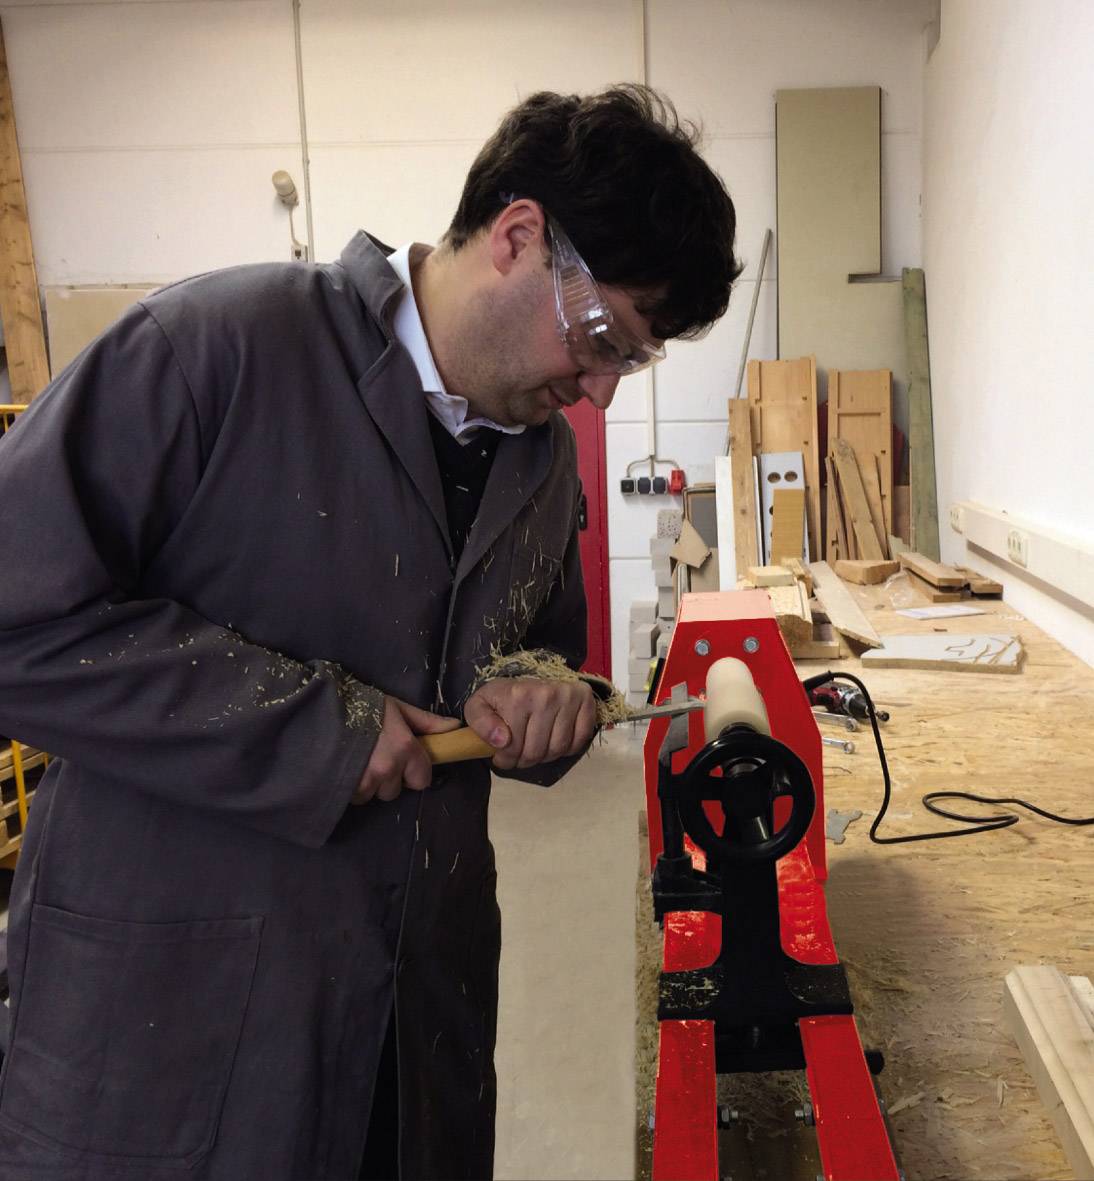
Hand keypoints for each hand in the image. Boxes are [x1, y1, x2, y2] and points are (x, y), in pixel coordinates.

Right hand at [353, 697, 461, 804]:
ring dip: (367, 784)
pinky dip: (350, 787)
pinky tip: (343, 769)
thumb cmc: (361, 706)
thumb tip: (454, 727)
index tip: (402, 762)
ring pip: (372, 795)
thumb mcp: (396, 708)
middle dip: (387, 780)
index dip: (413, 773)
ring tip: (356, 762)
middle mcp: (388, 768)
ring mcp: (365, 781)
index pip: (422, 780)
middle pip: (394, 791)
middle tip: (373, 758)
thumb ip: (426, 721)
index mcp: (405, 747)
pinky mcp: (344, 789)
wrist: (318, 710)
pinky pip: (353, 797)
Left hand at [462, 678, 597, 770]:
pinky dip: (568, 748)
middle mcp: (547, 695)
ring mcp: (569, 697)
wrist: (530, 676)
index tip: (502, 755)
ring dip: (545, 756)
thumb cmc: (503, 695)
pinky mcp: (586, 701)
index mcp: (519, 696)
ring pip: (558, 749)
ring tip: (535, 747)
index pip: (513, 747)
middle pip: (537, 752)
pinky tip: (555, 740)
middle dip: (524, 760)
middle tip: (518, 754)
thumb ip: (480, 722)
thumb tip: (501, 741)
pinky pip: (579, 740)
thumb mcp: (479, 705)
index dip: (505, 759)